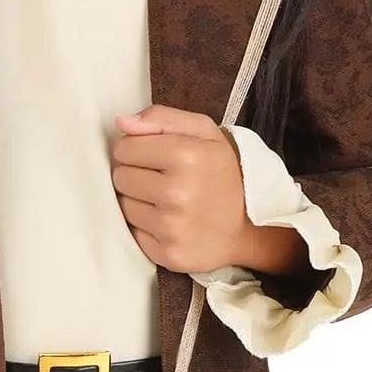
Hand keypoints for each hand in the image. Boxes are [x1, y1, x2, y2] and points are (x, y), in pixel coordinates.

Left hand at [110, 105, 307, 273]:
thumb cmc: (223, 174)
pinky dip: (144, 226)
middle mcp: (177, 193)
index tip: (153, 155)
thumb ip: (162, 118)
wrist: (250, 227)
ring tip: (165, 200)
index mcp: (186, 156)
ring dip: (138, 201)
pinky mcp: (166, 253)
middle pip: (120, 177)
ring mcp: (171, 227)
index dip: (135, 149)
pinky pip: (132, 232)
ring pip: (123, 205)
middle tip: (161, 179)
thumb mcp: (204, 133)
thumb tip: (122, 122)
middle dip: (135, 174)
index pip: (124, 148)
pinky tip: (167, 221)